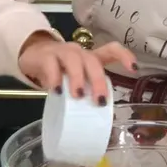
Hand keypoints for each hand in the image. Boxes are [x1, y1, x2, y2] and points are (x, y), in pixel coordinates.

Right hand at [18, 31, 136, 105]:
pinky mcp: (45, 56)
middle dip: (98, 81)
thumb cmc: (60, 70)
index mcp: (91, 58)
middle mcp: (79, 53)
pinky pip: (51, 64)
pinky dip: (54, 78)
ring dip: (78, 78)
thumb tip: (97, 116)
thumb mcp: (75, 79)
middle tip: (99, 100)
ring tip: (78, 96)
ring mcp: (62, 52)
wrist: (32, 55)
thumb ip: (86, 91)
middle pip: (93, 61)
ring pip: (74, 60)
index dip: (124, 56)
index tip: (133, 68)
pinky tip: (55, 91)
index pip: (111, 50)